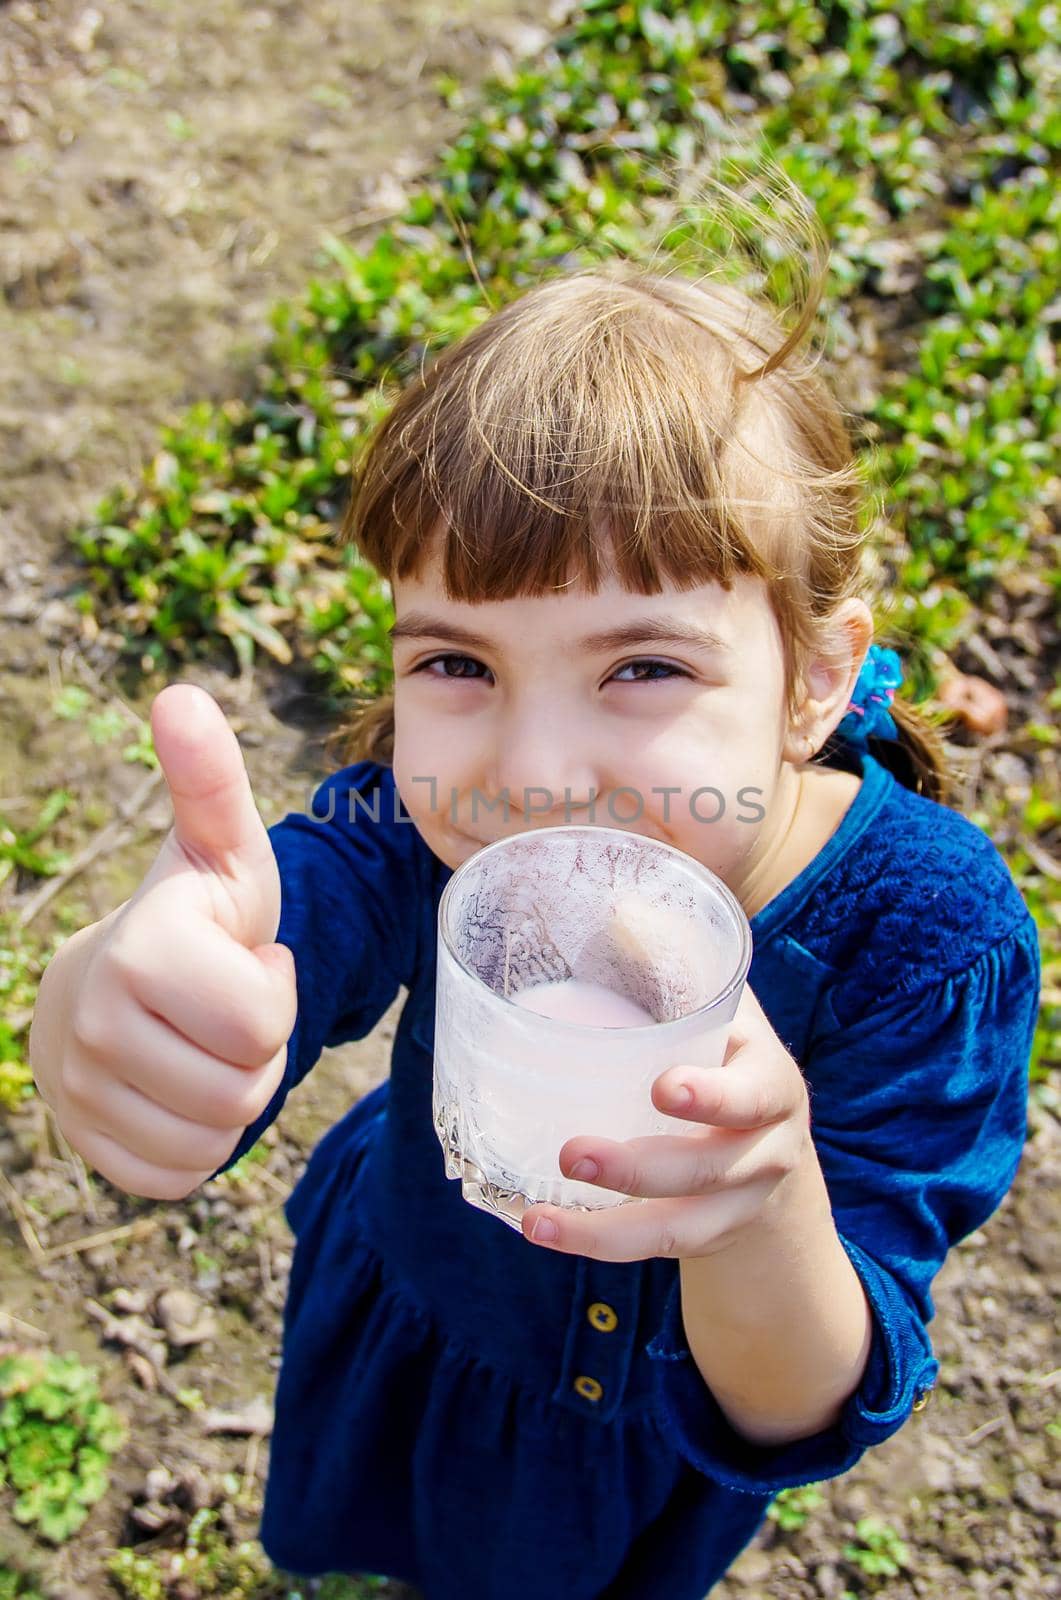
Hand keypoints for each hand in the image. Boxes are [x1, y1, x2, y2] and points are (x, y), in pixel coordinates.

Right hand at [29, 684, 296, 1200]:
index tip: (244, 961)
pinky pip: (183, 1175)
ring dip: (234, 1097)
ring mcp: (81, 1096)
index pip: (261, 1024)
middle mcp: (95, 1028)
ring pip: (217, 1138)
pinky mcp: (90, 1149)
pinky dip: (199, 1142)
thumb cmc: (192, 917)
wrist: (112, 986)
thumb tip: (180, 694)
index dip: (273, 994)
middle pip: (245, 1089)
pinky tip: (179, 1089)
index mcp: (139, 953)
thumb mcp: (220, 850)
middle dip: (257, 1050)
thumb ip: (210, 781)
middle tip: (227, 1008)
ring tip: (204, 1043)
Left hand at [520, 983, 811, 1260]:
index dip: (715, 1096)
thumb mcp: (717, 1008)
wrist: (772, 1150)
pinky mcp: (706, 1237)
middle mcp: (766, 1149)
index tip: (664, 1088)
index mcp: (770, 1081)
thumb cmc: (724, 1055)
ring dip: (606, 1229)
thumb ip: (676, 962)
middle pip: (709, 1169)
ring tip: (538, 1219)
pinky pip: (654, 1250)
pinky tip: (543, 1231)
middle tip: (572, 1154)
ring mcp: (738, 1203)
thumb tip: (618, 906)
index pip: (754, 1094)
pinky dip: (597, 1244)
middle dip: (640, 1169)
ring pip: (680, 1227)